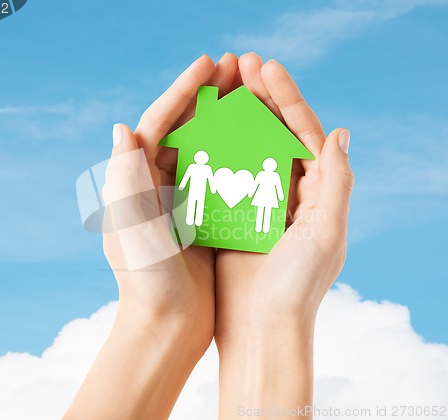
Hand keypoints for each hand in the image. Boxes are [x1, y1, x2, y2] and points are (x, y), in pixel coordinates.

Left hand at [65, 53, 239, 419]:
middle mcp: (155, 185)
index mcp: (135, 182)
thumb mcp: (133, 228)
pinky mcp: (202, 217)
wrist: (167, 326)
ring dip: (226, 119)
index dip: (182, 90)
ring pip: (206, 147)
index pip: (158, 123)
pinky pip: (222, 175)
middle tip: (237, 68)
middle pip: (184, 128)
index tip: (209, 64)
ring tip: (252, 93)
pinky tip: (261, 139)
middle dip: (208, 96)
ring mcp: (181, 199)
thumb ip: (125, 179)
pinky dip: (238, 154)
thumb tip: (122, 127)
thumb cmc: (147, 281)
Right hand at [214, 53, 352, 417]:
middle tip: (239, 64)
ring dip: (235, 116)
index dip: (287, 97)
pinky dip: (214, 149)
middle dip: (259, 97)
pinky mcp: (232, 215)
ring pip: (246, 148)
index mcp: (317, 192)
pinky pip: (223, 174)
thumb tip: (340, 132)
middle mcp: (290, 193)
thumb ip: (338, 183)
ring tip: (219, 86)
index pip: (303, 132)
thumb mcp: (326, 233)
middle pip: (274, 133)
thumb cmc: (296, 287)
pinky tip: (200, 128)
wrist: (260, 329)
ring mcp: (258, 202)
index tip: (265, 67)